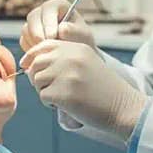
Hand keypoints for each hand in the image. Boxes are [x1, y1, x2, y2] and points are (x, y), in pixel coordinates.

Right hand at [20, 0, 95, 51]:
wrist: (75, 54)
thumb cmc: (81, 40)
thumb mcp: (83, 35)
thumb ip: (74, 31)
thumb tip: (61, 29)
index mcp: (58, 5)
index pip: (48, 8)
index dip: (49, 22)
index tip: (53, 37)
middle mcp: (43, 11)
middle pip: (33, 17)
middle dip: (38, 33)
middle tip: (45, 47)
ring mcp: (34, 22)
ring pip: (26, 30)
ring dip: (34, 42)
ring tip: (47, 53)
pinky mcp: (28, 35)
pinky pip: (23, 40)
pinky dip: (31, 49)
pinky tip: (42, 55)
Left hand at [21, 39, 146, 141]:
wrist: (123, 107)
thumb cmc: (103, 89)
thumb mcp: (87, 62)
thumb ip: (63, 57)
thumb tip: (29, 62)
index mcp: (77, 47)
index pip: (43, 45)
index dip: (32, 56)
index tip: (28, 66)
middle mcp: (71, 58)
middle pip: (36, 63)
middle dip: (38, 77)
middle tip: (52, 88)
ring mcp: (67, 75)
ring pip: (37, 80)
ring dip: (45, 91)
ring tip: (63, 97)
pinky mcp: (64, 94)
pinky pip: (43, 97)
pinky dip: (50, 104)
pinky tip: (67, 105)